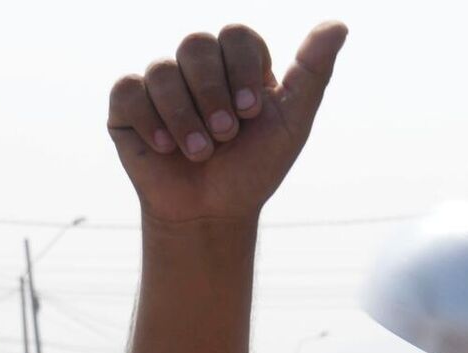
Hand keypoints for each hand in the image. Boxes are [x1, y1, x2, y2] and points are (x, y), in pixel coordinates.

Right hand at [108, 22, 344, 228]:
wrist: (214, 213)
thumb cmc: (254, 169)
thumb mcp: (292, 123)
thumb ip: (313, 73)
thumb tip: (340, 24)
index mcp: (236, 64)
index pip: (238, 35)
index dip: (243, 70)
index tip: (252, 112)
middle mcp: (196, 65)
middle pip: (197, 45)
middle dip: (214, 96)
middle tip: (227, 135)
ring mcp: (160, 81)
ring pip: (163, 71)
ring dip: (187, 120)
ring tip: (201, 153)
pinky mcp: (127, 102)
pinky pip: (130, 92)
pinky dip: (153, 124)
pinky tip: (167, 148)